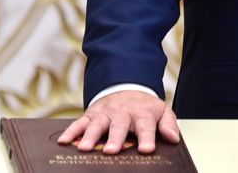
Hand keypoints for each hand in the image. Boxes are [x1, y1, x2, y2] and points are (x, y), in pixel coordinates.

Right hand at [57, 90, 179, 154]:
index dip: (147, 138)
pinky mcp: (91, 115)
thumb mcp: (161, 111)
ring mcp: (105, 114)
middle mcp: (122, 113)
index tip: (147, 149)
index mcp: (141, 114)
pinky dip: (71, 131)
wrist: (127, 87)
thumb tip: (173, 139)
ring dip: (90, 136)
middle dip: (115, 139)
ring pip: (97, 124)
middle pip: (119, 126)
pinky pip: (79, 122)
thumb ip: (168, 124)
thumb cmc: (144, 107)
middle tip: (112, 151)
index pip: (145, 126)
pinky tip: (64, 141)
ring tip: (85, 148)